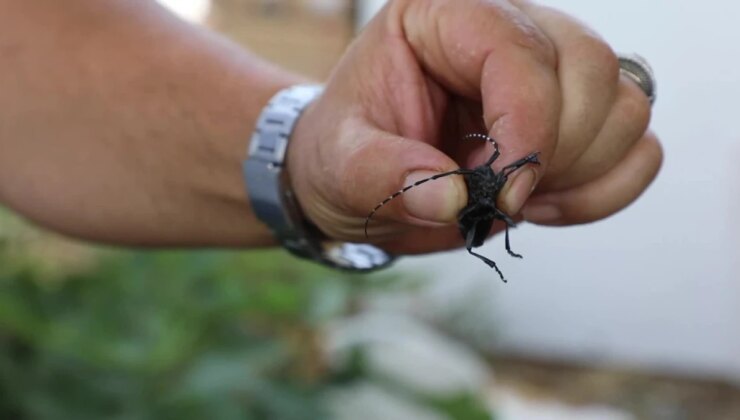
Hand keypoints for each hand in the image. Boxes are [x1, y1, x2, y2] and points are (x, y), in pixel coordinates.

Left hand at [287, 0, 661, 254]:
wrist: (361, 181)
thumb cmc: (345, 157)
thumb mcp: (341, 165)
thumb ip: (386, 178)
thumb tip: (453, 199)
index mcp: (445, 16)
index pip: (520, 50)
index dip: (526, 126)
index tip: (503, 194)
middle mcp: (509, 30)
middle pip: (591, 69)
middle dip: (555, 151)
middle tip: (498, 196)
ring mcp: (551, 71)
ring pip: (627, 106)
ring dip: (581, 172)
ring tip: (515, 198)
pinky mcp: (575, 117)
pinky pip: (638, 147)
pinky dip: (604, 190)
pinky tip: (546, 204)